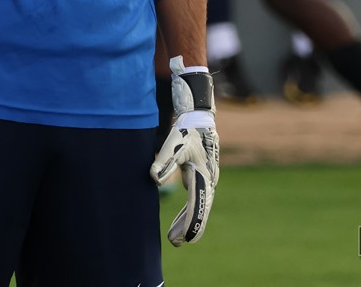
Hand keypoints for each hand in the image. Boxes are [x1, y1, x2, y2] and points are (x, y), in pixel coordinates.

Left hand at [151, 57, 218, 245]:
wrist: (199, 117)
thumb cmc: (186, 129)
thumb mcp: (173, 143)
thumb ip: (164, 161)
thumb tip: (153, 178)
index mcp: (202, 174)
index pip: (197, 203)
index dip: (190, 222)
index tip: (184, 238)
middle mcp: (207, 179)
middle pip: (200, 208)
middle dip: (189, 226)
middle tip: (176, 243)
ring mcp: (205, 179)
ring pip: (198, 206)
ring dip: (186, 221)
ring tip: (173, 239)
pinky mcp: (200, 177)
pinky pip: (195, 199)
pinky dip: (187, 212)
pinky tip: (177, 224)